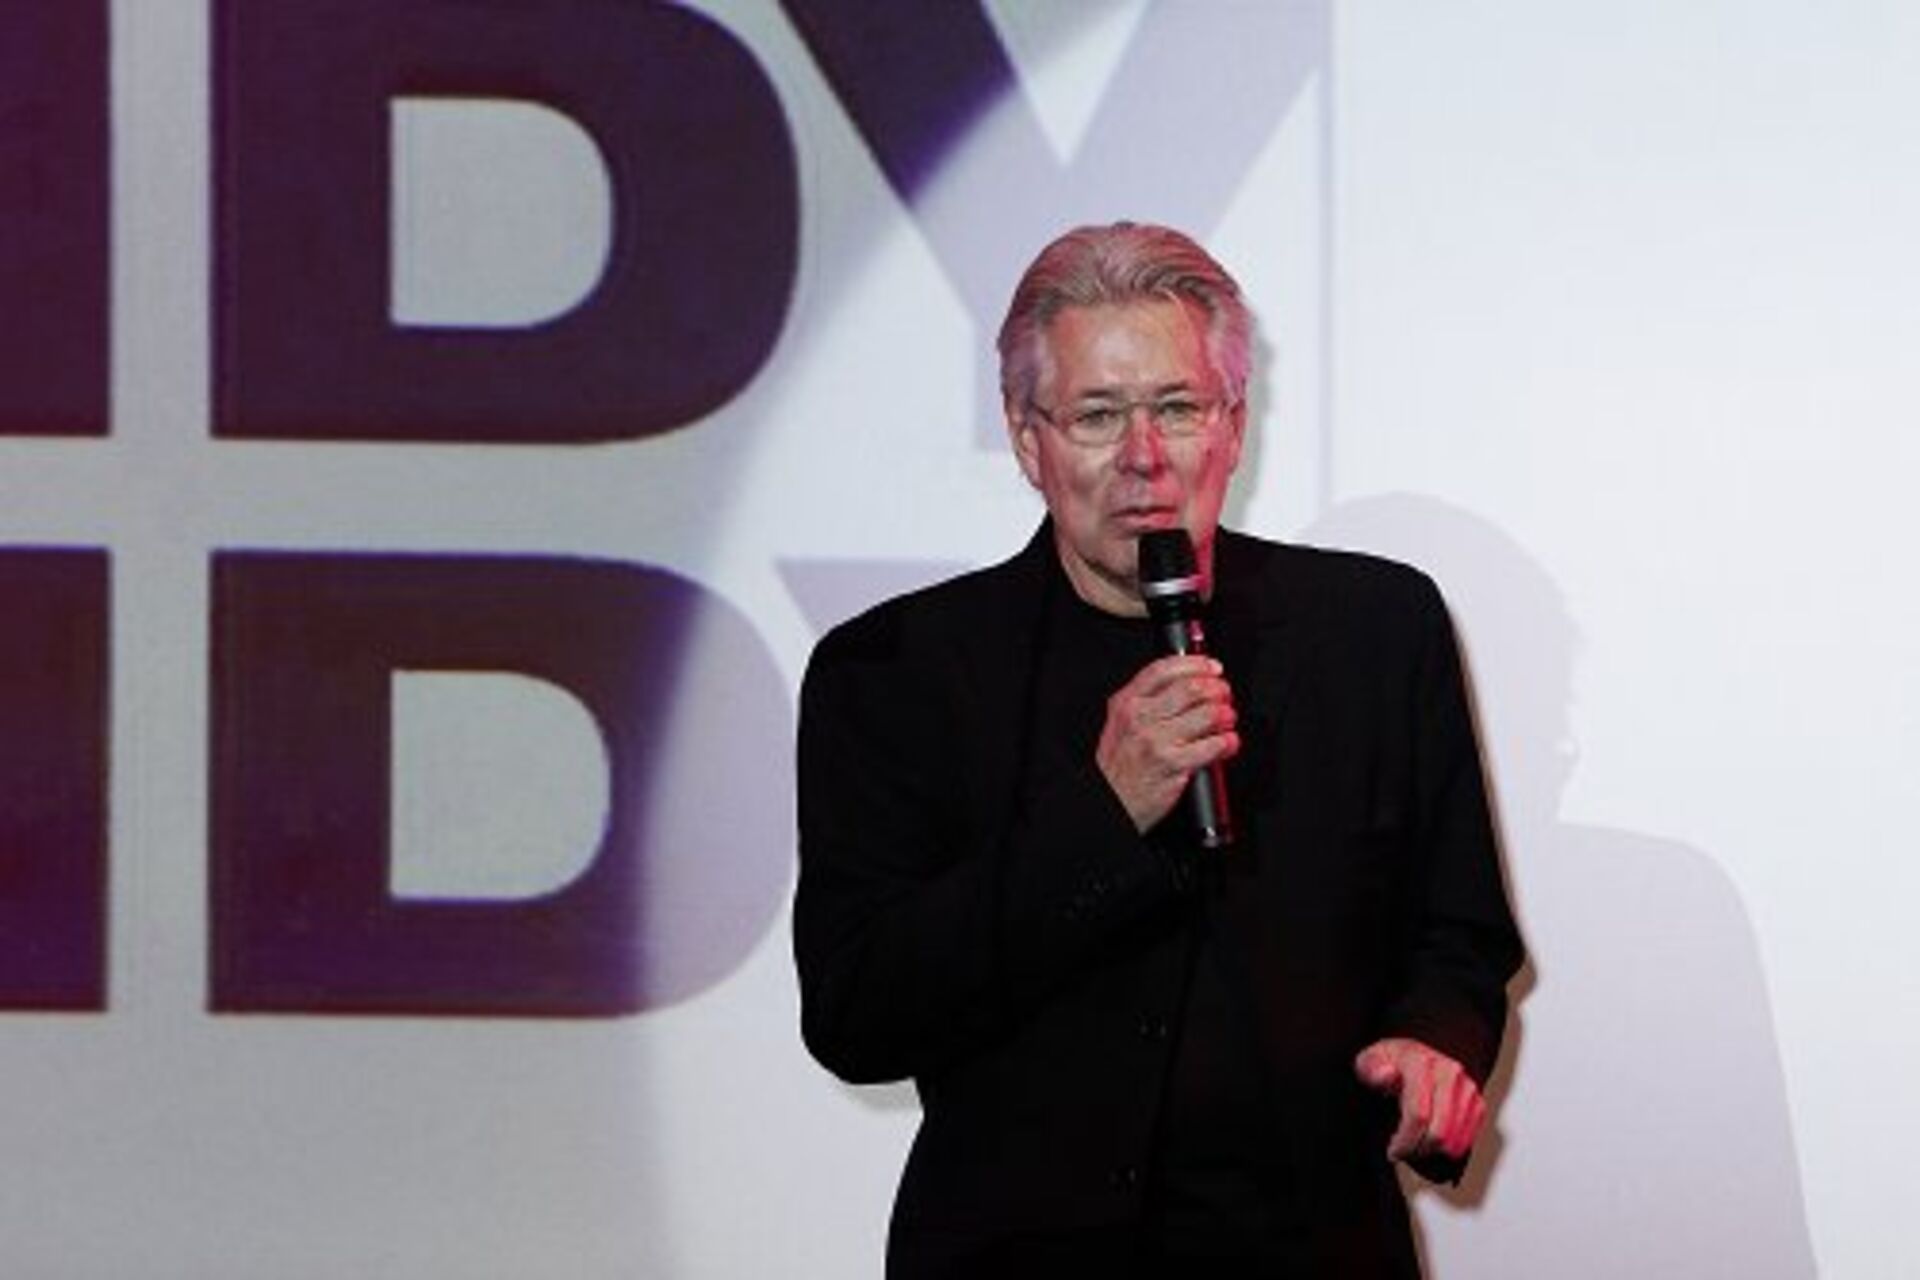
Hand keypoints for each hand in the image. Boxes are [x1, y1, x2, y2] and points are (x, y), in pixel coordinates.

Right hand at [1095, 654, 1238, 832]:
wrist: (1112, 802)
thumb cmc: (1119, 767)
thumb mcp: (1121, 724)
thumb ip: (1147, 701)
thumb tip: (1186, 682)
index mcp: (1126, 702)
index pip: (1164, 669)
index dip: (1195, 664)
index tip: (1211, 667)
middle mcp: (1140, 718)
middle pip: (1192, 688)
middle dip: (1217, 689)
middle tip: (1224, 695)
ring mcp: (1157, 741)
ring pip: (1207, 714)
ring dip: (1226, 715)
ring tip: (1227, 719)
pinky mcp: (1174, 765)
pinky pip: (1213, 746)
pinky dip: (1228, 742)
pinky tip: (1227, 743)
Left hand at [1353, 1037, 1485, 1161]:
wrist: (1413, 1054)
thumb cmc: (1390, 1062)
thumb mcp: (1368, 1061)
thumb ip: (1371, 1070)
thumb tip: (1387, 1074)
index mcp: (1421, 1063)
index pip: (1418, 1115)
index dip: (1405, 1140)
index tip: (1393, 1150)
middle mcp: (1449, 1073)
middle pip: (1439, 1133)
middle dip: (1418, 1150)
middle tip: (1403, 1152)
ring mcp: (1466, 1088)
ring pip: (1455, 1141)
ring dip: (1433, 1153)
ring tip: (1415, 1148)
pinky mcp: (1477, 1102)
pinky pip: (1467, 1139)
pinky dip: (1449, 1149)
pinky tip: (1430, 1143)